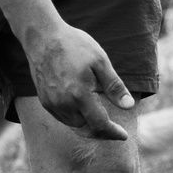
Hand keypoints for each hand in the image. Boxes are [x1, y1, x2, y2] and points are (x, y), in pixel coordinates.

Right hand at [24, 22, 134, 141]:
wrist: (43, 37)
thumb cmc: (74, 45)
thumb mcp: (100, 62)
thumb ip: (114, 87)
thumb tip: (129, 106)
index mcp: (80, 95)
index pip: (99, 124)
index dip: (113, 132)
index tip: (123, 135)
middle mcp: (63, 104)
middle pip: (86, 128)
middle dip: (101, 131)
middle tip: (114, 130)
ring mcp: (52, 104)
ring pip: (74, 125)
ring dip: (88, 126)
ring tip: (100, 119)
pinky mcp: (45, 101)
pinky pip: (63, 118)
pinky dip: (75, 119)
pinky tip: (83, 111)